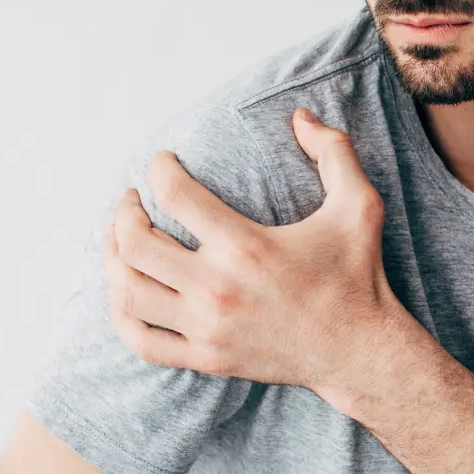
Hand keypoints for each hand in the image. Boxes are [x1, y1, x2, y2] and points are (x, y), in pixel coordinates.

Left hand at [104, 109, 410, 395]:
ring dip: (113, 258)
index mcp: (246, 247)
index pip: (175, 195)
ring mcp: (207, 327)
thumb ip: (334, 152)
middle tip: (132, 200)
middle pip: (135, 242)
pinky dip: (121, 314)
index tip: (163, 162)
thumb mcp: (360, 206)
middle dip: (124, 212)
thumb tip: (300, 117)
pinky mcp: (205, 357)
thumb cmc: (357, 276)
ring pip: (127, 291)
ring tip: (121, 239)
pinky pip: (140, 339)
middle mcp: (217, 288)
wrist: (360, 351)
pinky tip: (126, 290)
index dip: (159, 169)